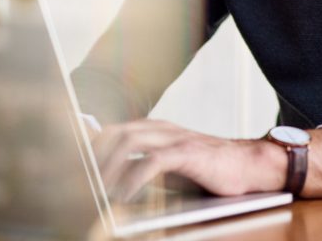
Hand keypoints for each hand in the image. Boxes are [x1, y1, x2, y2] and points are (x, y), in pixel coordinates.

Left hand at [91, 119, 285, 201]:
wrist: (250, 166)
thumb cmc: (208, 170)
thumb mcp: (169, 168)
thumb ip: (142, 167)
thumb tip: (110, 182)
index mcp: (154, 130)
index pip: (112, 131)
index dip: (89, 146)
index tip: (72, 166)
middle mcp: (161, 129)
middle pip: (114, 133)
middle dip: (93, 156)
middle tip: (81, 182)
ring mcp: (174, 138)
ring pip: (129, 142)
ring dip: (109, 166)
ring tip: (98, 189)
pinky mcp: (188, 153)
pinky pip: (152, 160)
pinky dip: (133, 177)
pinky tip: (124, 193)